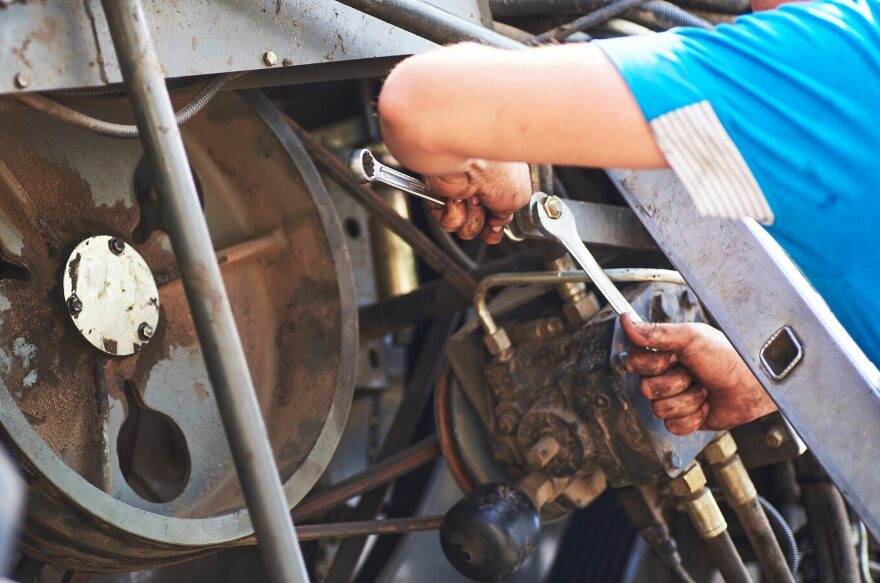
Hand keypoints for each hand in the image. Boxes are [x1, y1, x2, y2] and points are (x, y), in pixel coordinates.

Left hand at [424, 160, 530, 244]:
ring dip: (474, 218)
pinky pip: (450, 223)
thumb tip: (497, 223)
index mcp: (498, 181)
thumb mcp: (520, 196)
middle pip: (482, 226)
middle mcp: (477, 188)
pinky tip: (460, 199)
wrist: (471, 162)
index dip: (497, 224)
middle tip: (487, 206)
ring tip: (474, 199)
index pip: (497, 214)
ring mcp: (459, 195)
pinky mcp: (440, 200)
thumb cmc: (498, 170)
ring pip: (467, 229)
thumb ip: (509, 213)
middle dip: (486, 224)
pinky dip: (458, 214)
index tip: (496, 224)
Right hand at [620, 313, 777, 435]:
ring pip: (659, 409)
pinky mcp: (684, 419)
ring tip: (705, 389)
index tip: (674, 356)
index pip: (634, 362)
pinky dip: (693, 417)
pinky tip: (706, 405)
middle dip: (675, 383)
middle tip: (694, 373)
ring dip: (688, 400)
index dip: (653, 364)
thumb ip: (655, 331)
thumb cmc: (728, 356)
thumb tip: (625, 319)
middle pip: (646, 389)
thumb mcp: (690, 337)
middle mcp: (665, 376)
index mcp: (663, 353)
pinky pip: (673, 426)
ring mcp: (674, 398)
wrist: (753, 385)